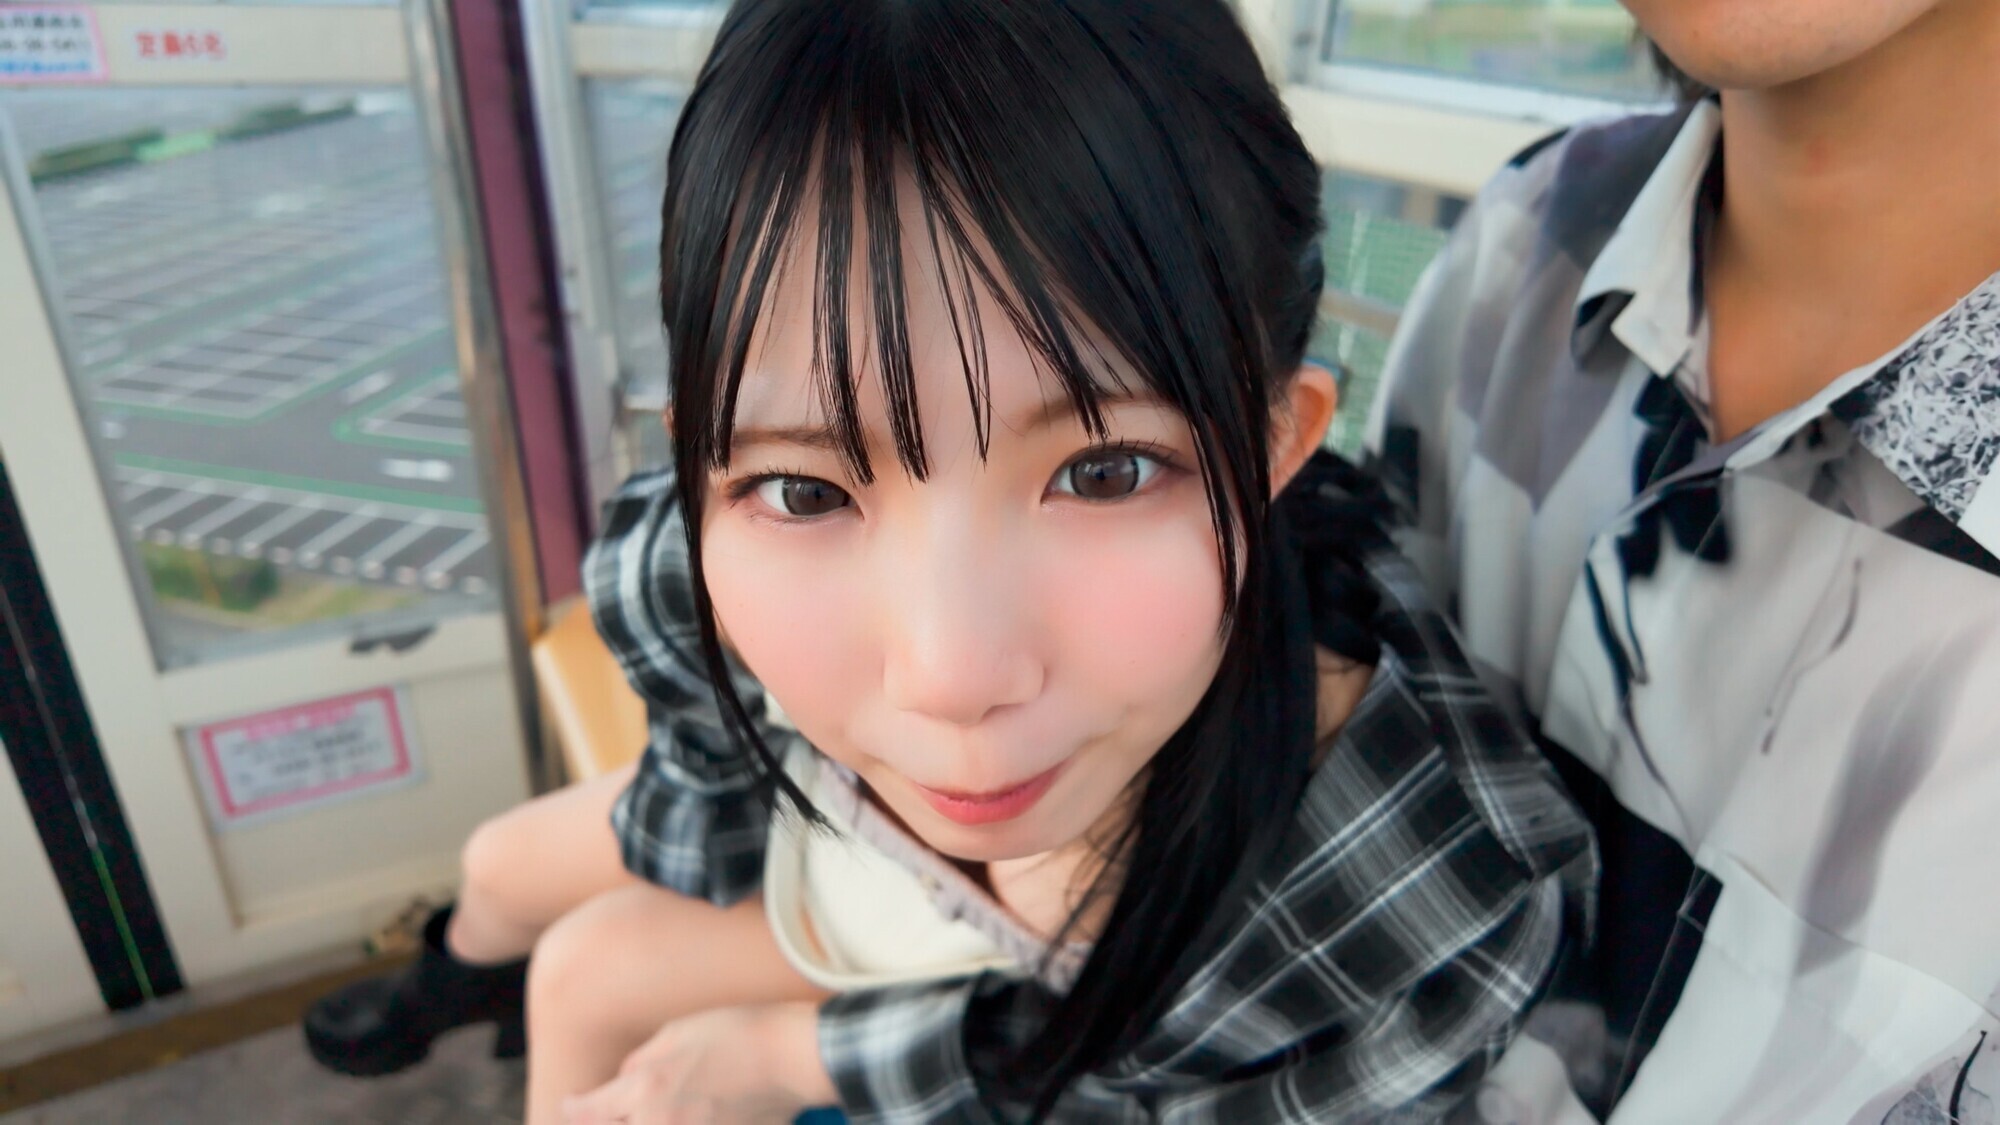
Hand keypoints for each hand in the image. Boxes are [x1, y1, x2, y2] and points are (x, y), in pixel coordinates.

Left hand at [563, 1002, 834, 1124]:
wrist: (793, 1057)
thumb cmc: (738, 1033)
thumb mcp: (678, 1032)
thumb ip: (641, 1062)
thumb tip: (624, 1080)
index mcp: (646, 1089)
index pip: (592, 1111)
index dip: (575, 1109)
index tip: (569, 1105)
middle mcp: (661, 1123)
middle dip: (607, 1119)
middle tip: (605, 1110)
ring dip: (643, 1119)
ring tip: (654, 1107)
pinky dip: (674, 1122)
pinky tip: (681, 1113)